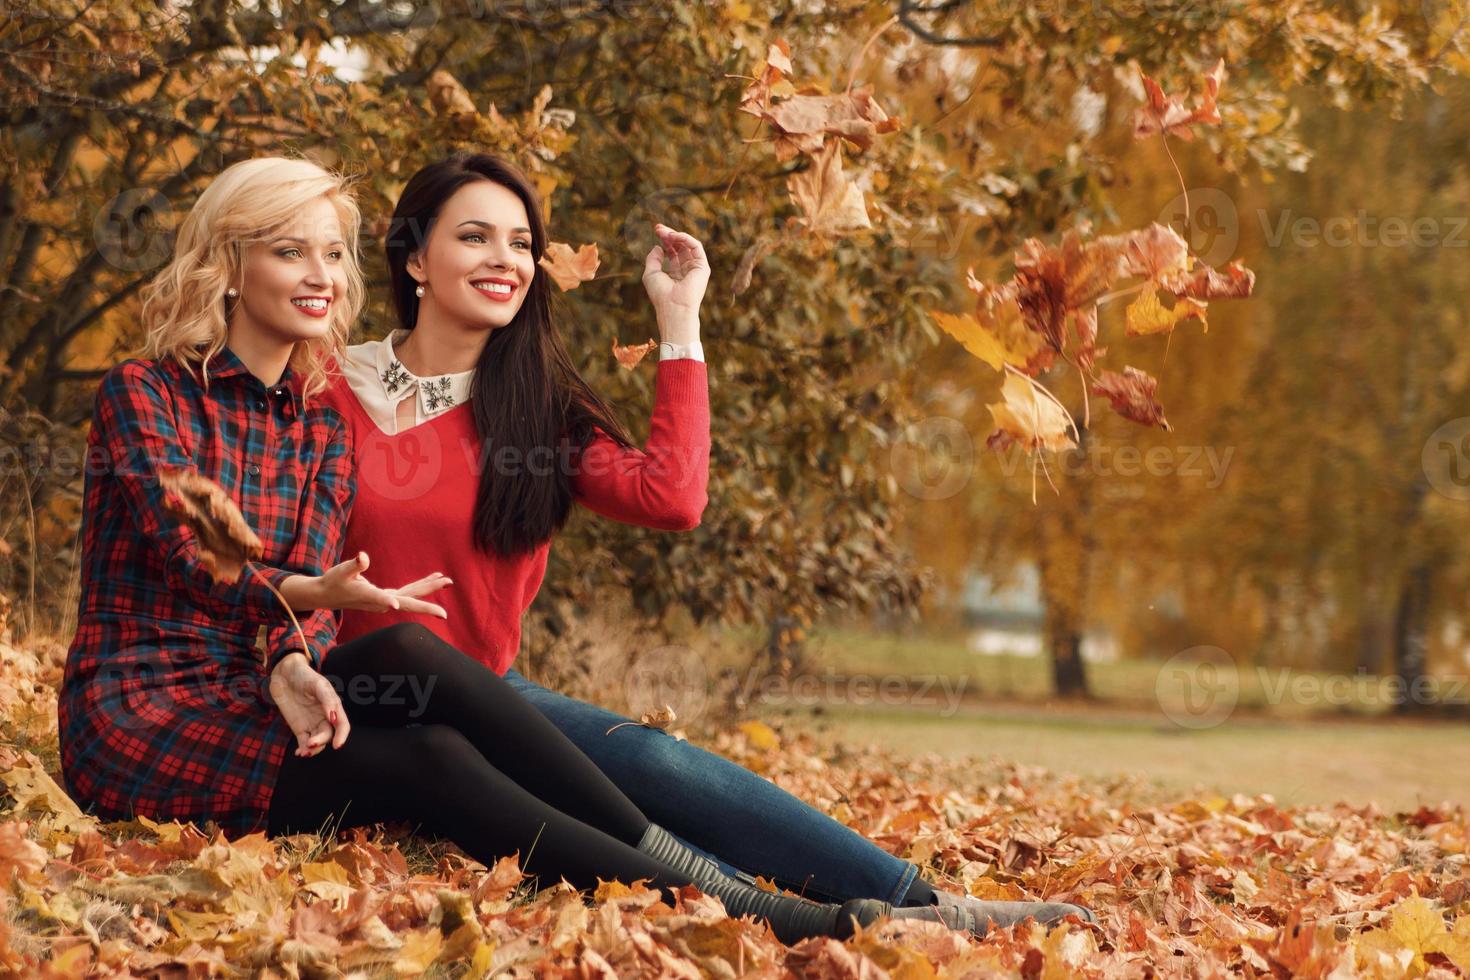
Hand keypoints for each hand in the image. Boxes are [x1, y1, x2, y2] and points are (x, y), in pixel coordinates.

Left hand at [269, 653, 350, 757]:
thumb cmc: (305, 676)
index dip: (342, 736)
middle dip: (321, 742)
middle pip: (328, 735)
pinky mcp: (299, 728)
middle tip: (311, 743)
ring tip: (304, 752)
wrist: (285, 674)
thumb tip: (333, 718)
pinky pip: (303, 742)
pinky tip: (299, 753)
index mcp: (333, 706)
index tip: (337, 745)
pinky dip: (303, 749)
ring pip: (317, 742)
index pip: (342, 725)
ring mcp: (311, 723)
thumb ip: (326, 699)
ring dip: (313, 750)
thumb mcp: (318, 684)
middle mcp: (324, 717)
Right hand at [291, 552, 452, 616]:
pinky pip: (408, 592)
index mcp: (369, 596)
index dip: (387, 601)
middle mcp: (381, 602)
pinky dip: (421, 585)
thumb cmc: (333, 581)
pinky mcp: (386, 598)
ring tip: (447, 580)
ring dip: (429, 587)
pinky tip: (433, 578)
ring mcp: (386, 601)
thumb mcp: (341, 571)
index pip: (380, 599)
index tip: (394, 604)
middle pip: (409, 598)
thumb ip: (354, 565)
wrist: (328, 595)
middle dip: (428, 592)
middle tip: (449, 583)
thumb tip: (363, 557)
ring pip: (412, 595)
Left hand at [642, 222, 708, 336]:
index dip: (665, 240)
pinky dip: (685, 238)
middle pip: (680, 246)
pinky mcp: (702, 267)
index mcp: (676, 273)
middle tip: (658, 228)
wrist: (673, 307)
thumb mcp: (650, 273)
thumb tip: (658, 246)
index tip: (656, 230)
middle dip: (669, 235)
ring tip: (663, 232)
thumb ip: (653, 259)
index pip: (672, 251)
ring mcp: (695, 268)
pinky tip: (673, 236)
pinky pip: (696, 246)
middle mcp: (687, 269)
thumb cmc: (661, 295)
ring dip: (675, 235)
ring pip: (688, 244)